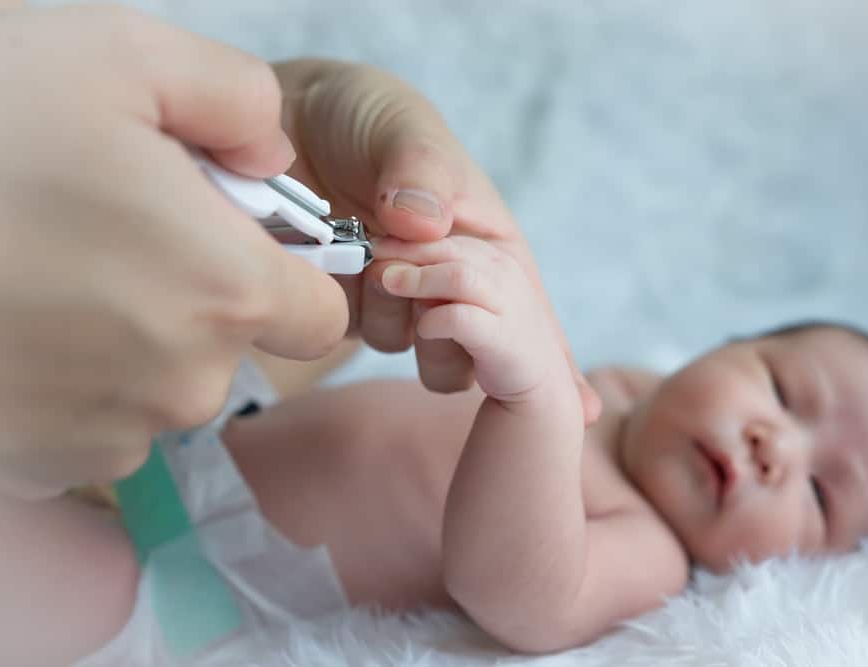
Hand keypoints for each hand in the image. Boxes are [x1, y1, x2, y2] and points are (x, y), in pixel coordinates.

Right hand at [0, 7, 348, 498]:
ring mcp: (109, 437)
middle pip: (234, 345)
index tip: (232, 236)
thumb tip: (275, 160)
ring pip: (160, 386)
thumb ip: (236, 99)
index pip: (320, 313)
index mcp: (227, 292)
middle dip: (194, 294)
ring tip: (42, 268)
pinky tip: (11, 324)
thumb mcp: (117, 56)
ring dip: (126, 338)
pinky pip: (92, 424)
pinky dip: (68, 382)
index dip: (288, 271)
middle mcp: (185, 383)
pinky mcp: (39, 465)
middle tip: (106, 228)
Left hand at [273, 60, 601, 422]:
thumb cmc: (365, 113)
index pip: (532, 310)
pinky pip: (370, 341)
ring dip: (395, 317)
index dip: (555, 358)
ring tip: (365, 256)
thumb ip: (422, 169)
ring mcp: (406, 300)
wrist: (288, 120)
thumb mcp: (404, 124)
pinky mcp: (354, 309)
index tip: (579, 409)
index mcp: (488, 241)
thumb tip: (426, 227)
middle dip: (446, 320)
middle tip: (401, 268)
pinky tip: (340, 271)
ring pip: (426, 356)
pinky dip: (355, 311)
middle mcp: (455, 280)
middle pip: (480, 348)